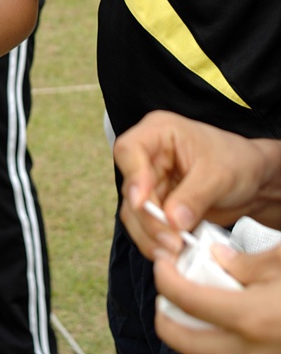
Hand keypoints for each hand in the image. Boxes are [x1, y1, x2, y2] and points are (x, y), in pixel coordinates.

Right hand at [114, 111, 275, 260]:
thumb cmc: (238, 162)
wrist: (254, 182)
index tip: (142, 203)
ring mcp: (153, 182)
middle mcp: (150, 156)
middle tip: (172, 240)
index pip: (129, 150)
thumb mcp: (219, 175)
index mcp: (159, 133)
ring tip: (175, 251)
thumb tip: (171, 220)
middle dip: (149, 218)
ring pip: (134, 212)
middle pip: (131, 189)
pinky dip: (157, 241)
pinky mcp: (159, 205)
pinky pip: (146, 226)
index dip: (133, 177)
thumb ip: (194, 197)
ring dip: (151, 235)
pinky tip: (173, 252)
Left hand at [154, 244, 280, 352]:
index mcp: (251, 316)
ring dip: (188, 334)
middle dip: (165, 317)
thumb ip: (247, 262)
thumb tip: (218, 257)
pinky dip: (211, 345)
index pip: (188, 301)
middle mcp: (250, 350)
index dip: (166, 280)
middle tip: (166, 294)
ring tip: (189, 310)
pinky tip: (217, 326)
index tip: (162, 264)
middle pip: (184, 341)